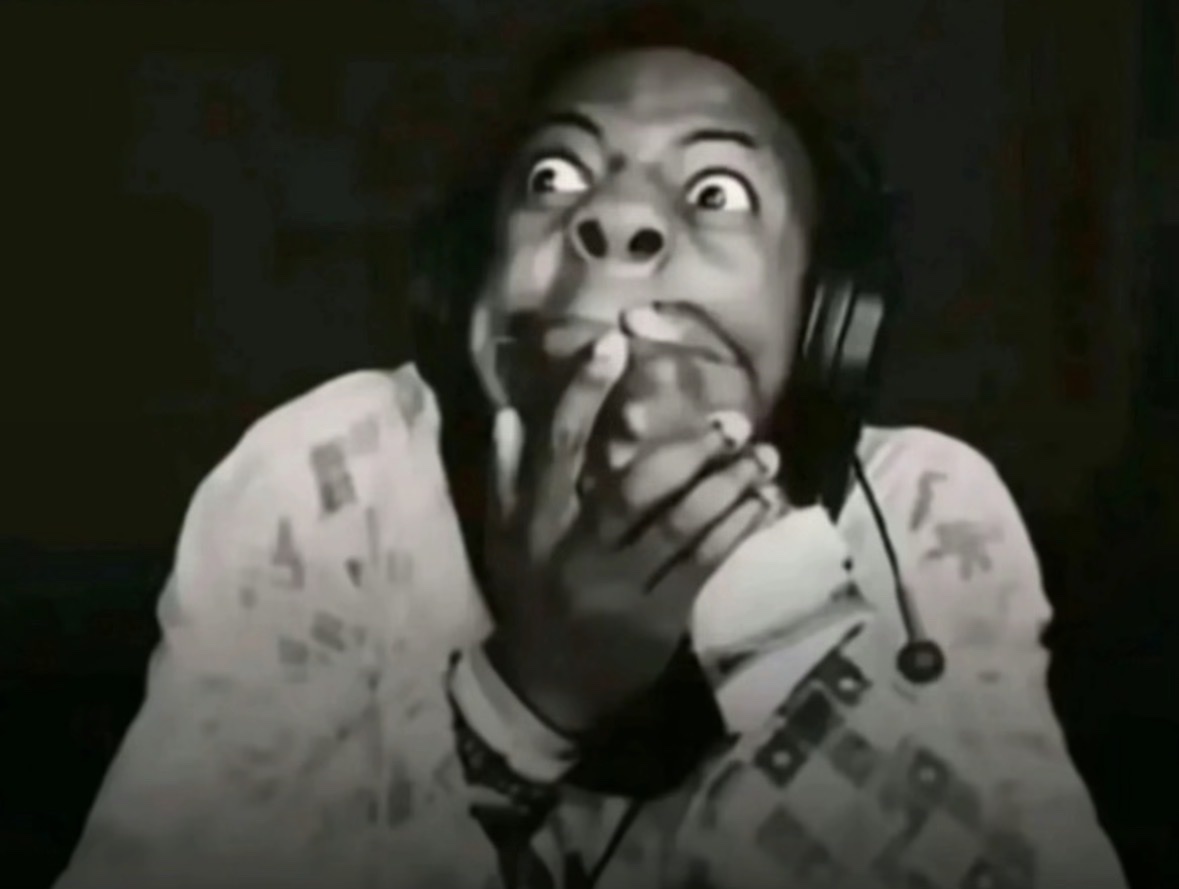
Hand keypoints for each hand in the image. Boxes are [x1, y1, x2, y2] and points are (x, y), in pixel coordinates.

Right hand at [484, 330, 784, 734]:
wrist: (546, 689)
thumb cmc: (527, 602)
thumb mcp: (503, 541)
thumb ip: (505, 478)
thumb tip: (511, 412)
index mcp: (537, 525)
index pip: (558, 449)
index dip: (584, 396)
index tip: (614, 346)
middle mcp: (577, 551)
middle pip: (636, 485)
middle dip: (689, 448)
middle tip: (733, 420)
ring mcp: (621, 587)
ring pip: (681, 525)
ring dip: (728, 486)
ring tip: (765, 457)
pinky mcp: (658, 619)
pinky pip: (704, 566)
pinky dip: (737, 532)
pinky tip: (765, 505)